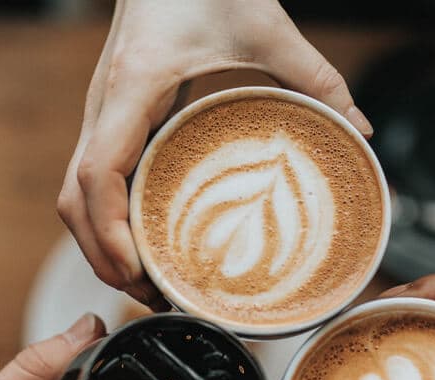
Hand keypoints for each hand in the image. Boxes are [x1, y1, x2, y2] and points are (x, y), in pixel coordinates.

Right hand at [57, 0, 371, 308]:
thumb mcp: (266, 26)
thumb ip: (317, 78)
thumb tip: (360, 131)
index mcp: (132, 88)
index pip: (96, 176)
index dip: (109, 233)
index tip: (139, 272)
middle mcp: (103, 106)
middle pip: (74, 203)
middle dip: (104, 258)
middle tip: (152, 297)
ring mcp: (100, 114)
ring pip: (74, 197)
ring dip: (100, 245)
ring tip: (147, 284)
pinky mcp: (111, 118)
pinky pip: (92, 181)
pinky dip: (107, 221)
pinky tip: (143, 243)